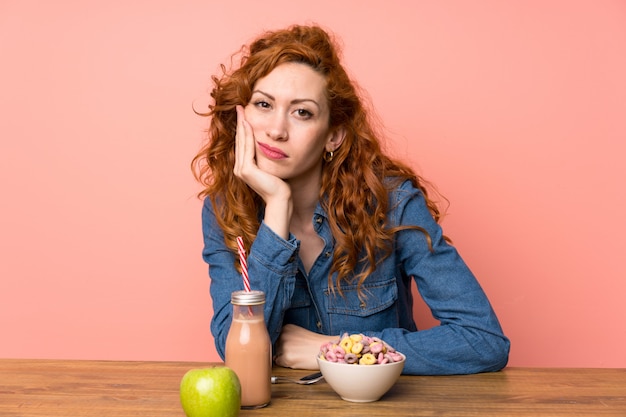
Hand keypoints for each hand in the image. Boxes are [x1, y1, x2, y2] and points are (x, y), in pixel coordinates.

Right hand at [234, 105, 291, 237]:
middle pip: (239, 140)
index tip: (243, 113)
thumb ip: (266, 158)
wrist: (281, 200)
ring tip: (242, 110)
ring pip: (242, 142)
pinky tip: (248, 123)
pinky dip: (247, 134)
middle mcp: (239, 168)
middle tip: (239, 107)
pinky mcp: (246, 170)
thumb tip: (270, 146)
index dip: (242, 128)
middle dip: (240, 122)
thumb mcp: (271, 167)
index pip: (242, 143)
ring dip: (242, 125)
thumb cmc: (280, 185)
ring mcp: (241, 170)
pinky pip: (247, 148)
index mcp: (244, 168)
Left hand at [274, 324, 335, 369]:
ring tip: (299, 355)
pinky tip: (298, 360)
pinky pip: (280, 363)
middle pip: (276, 347)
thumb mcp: (299, 334)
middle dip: (284, 351)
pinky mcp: (287, 357)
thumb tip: (275, 352)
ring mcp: (285, 346)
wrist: (326, 350)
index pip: (277, 338)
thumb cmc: (316, 343)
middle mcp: (284, 335)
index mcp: (286, 327)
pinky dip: (287, 364)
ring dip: (285, 357)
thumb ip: (287, 339)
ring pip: (277, 355)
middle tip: (298, 351)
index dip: (284, 344)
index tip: (293, 346)